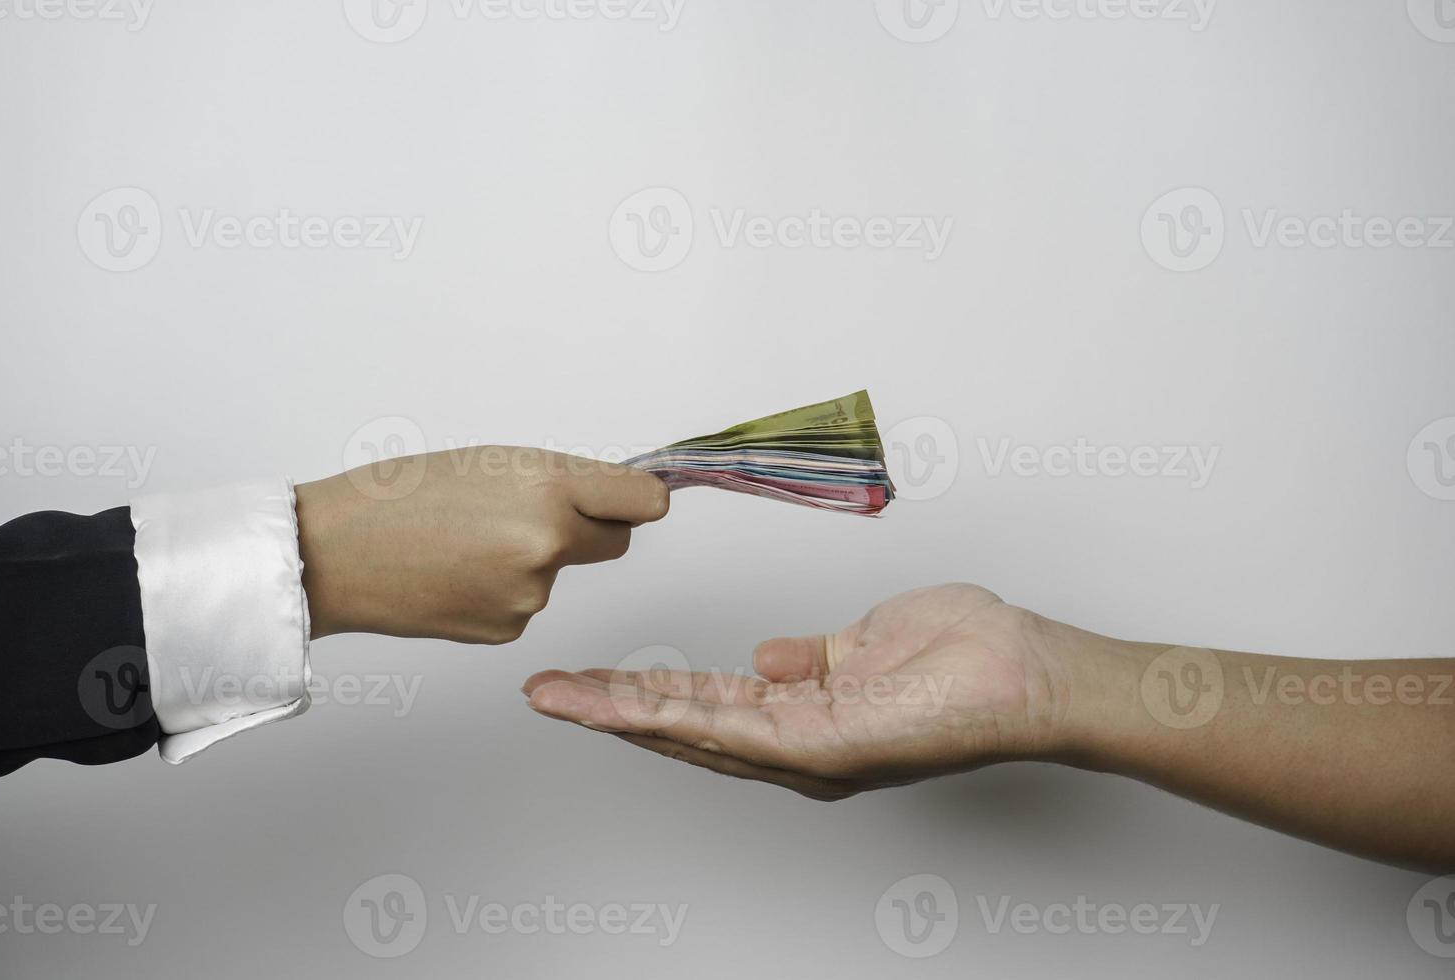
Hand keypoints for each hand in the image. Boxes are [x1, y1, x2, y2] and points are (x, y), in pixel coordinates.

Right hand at [295, 447, 668, 643]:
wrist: (334, 554)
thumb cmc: (400, 496)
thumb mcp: (492, 462)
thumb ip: (561, 481)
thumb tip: (619, 498)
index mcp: (547, 488)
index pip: (644, 503)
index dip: (639, 500)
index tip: (632, 499)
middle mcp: (548, 544)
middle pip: (616, 542)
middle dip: (591, 528)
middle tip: (534, 511)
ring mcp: (530, 595)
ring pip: (561, 572)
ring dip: (533, 559)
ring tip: (466, 542)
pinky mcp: (507, 629)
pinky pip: (527, 602)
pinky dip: (502, 589)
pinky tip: (457, 575)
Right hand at [522, 584, 1091, 799]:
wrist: (1029, 671)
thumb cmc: (971, 653)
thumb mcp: (869, 642)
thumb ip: (812, 657)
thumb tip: (765, 657)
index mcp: (808, 713)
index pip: (708, 702)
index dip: (645, 691)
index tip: (592, 677)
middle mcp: (799, 742)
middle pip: (686, 727)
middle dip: (611, 710)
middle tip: (545, 692)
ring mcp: (807, 751)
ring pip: (693, 733)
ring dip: (620, 715)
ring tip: (557, 697)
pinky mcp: (822, 747)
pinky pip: (731, 730)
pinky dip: (670, 717)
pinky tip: (623, 705)